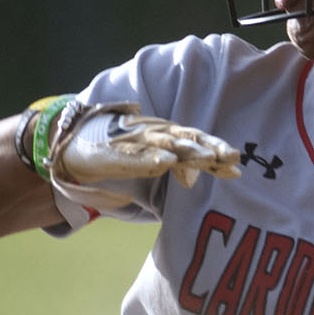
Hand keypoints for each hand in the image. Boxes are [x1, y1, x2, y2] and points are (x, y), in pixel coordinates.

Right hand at [50, 102, 242, 188]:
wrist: (77, 146)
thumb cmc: (119, 152)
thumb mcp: (151, 160)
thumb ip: (173, 168)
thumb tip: (193, 181)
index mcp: (167, 136)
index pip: (198, 142)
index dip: (217, 151)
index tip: (237, 166)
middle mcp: (157, 134)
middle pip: (189, 139)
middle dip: (211, 148)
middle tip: (232, 158)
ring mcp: (138, 140)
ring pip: (168, 143)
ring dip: (188, 151)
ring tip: (206, 159)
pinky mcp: (119, 151)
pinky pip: (138, 155)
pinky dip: (153, 158)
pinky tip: (166, 163)